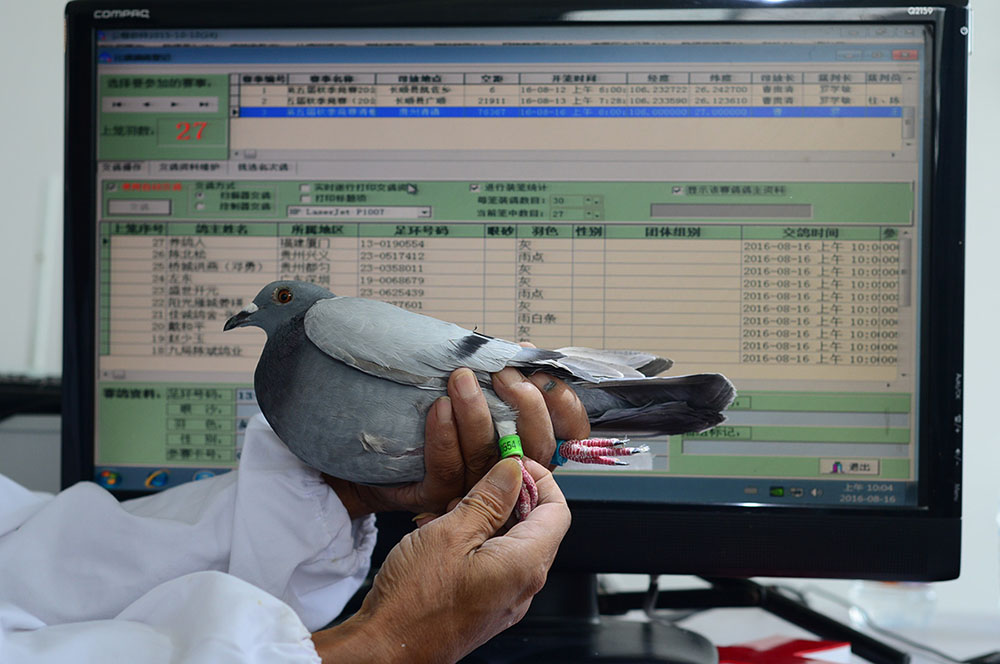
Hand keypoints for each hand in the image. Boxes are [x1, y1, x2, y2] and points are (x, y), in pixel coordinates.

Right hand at [311, 457, 570, 663]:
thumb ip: (488, 499)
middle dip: (508, 497)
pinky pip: (493, 563)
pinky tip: (442, 533)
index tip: (513, 462)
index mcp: (525, 564)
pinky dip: (475, 541)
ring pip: (511, 543)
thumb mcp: (451, 532)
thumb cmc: (415, 601)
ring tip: (449, 508)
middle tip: (474, 482)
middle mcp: (523, 586)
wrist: (386, 650)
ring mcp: (504, 599)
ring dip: (486, 517)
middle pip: (536, 526)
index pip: (557, 511)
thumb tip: (513, 471)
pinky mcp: (484, 606)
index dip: (539, 480)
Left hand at [327, 364, 589, 517]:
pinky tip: (437, 408)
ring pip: (488, 457)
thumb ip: (502, 376)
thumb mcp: (474, 393)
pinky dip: (443, 436)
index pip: (565, 432)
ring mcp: (474, 490)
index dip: (565, 408)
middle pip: (536, 448)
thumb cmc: (432, 418)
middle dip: (525, 408)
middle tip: (503, 375)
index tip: (545, 378)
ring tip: (462, 378)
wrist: (376, 457)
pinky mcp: (439, 497)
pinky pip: (447, 468)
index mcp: (526, 445)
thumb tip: (525, 348)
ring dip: (477, 414)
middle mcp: (507, 472)